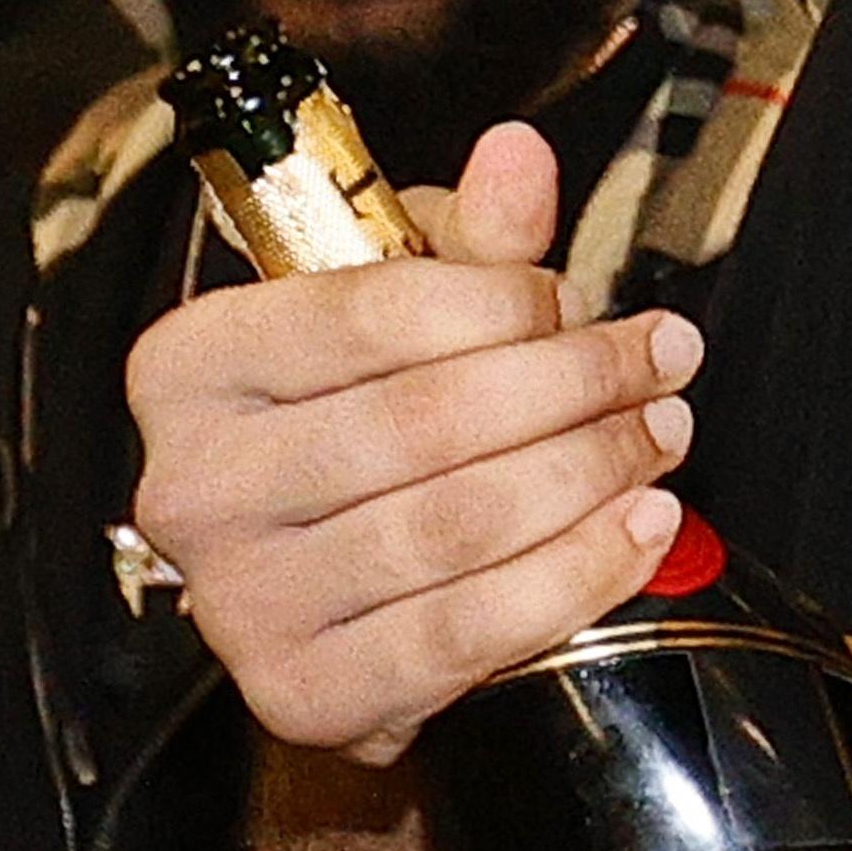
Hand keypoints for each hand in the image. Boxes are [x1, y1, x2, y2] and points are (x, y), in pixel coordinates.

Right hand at [126, 120, 704, 762]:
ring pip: (454, 528)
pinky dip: (576, 576)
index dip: (504, 303)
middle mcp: (193, 485)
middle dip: (573, 386)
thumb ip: (470, 239)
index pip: (366, 314)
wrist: (334, 588)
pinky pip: (467, 634)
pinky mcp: (305, 695)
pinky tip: (639, 529)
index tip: (583, 302)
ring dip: (589, 474)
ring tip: (660, 436)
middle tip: (660, 364)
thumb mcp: (406, 307)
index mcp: (191, 366)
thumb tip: (520, 156)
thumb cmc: (366, 421)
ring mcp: (240, 602)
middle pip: (424, 423)